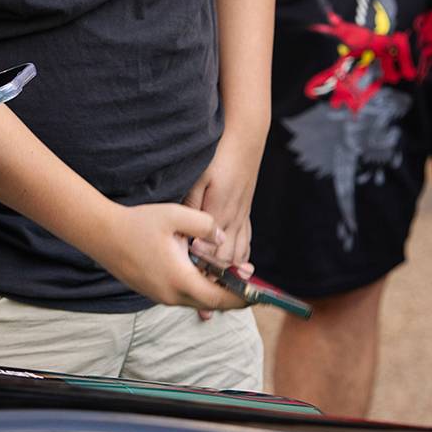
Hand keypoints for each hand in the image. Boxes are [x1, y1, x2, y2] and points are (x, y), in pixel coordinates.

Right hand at [89, 202, 247, 310]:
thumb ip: (205, 224)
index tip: (256, 294)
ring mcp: (159, 296)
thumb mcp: (175, 215)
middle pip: (209, 302)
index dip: (239, 298)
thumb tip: (221, 239)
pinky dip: (197, 286)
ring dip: (213, 289)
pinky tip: (202, 271)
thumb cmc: (137, 223)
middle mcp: (170, 294)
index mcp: (180, 279)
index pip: (218, 298)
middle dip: (230, 293)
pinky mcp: (152, 291)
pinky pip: (182, 295)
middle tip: (246, 278)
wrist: (101, 234)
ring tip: (228, 272)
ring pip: (195, 298)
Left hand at [186, 136, 261, 274]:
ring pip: (240, 256)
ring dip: (227, 271)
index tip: (189, 271)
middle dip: (214, 276)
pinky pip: (246, 244)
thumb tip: (185, 231)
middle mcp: (235, 220)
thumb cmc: (219, 157)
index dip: (202, 267)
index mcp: (221, 213)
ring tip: (213, 285)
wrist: (246, 140)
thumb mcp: (199, 178)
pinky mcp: (245, 213)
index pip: (214, 253)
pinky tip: (231, 267)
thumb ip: (192, 206)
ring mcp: (242, 217)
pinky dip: (239, 259)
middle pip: (228, 261)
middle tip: (200, 291)